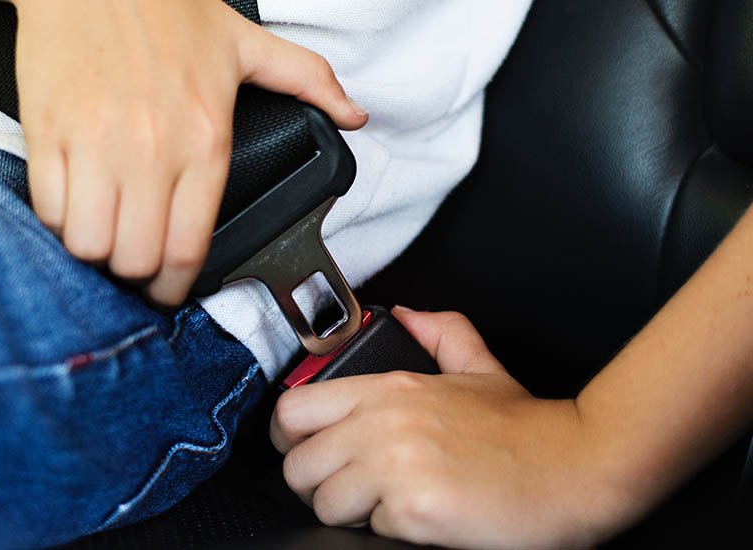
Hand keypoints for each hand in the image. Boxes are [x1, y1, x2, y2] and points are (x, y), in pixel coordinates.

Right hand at [12, 0, 367, 305]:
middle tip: (134, 258)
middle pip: (137, 259)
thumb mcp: (246, 43)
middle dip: (135, 272)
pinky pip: (49, 208)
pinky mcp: (49, 133)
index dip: (175, 286)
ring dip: (95, 248)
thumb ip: (307, 80)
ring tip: (102, 230)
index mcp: (204, 138)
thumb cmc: (162, 7)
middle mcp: (152, 150)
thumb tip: (353, 114)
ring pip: (89, 244)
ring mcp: (96, 143)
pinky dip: (58, 217)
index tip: (167, 290)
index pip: (189, 248)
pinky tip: (72, 200)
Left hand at [270, 308, 630, 547]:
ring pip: (323, 503)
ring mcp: (395, 467)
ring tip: (389, 504)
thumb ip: (440, 333)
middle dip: (317, 483)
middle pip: (296, 465)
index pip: (292, 410)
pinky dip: (389, 532)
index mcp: (388, 389)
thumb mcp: (480, 367)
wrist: (578, 468)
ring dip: (350, 512)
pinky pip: (365, 532)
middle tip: (351, 487)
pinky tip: (421, 518)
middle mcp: (382, 423)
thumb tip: (406, 314)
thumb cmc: (527, 430)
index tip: (306, 450)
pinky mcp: (413, 511)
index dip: (289, 437)